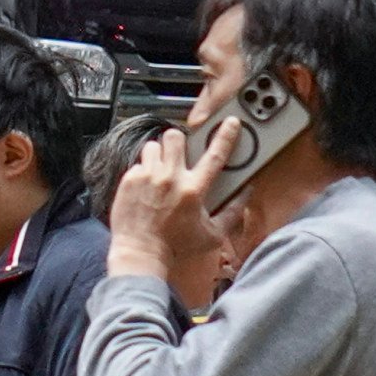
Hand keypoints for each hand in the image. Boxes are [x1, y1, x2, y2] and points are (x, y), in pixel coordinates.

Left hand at [109, 122, 240, 312]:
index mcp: (194, 190)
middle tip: (179, 155)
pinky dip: (143, 171)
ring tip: (160, 171)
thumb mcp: (212, 234)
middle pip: (176, 137)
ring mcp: (147, 177)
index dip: (225, 135)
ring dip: (159, 155)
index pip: (215, 155)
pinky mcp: (129, 180)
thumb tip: (246, 194)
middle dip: (179, 142)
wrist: (141, 253)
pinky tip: (146, 187)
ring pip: (154, 146)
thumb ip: (233, 213)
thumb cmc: (177, 246)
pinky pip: (138, 163)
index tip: (230, 123)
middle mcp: (170, 178)